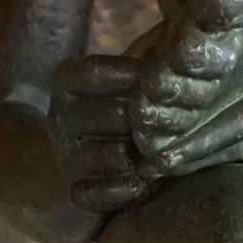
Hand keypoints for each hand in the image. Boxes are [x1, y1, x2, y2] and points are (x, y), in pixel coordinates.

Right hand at [48, 53, 155, 216]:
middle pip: (101, 115)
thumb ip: (148, 64)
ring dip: (134, 158)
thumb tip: (181, 49)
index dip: (127, 76)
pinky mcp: (75, 190)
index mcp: (69, 84)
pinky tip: (141, 185)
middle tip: (171, 123)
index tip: (160, 80)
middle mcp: (61, 117)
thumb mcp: (130, 81)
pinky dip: (117, 190)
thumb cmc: (127, 110)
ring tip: (162, 157)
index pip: (91, 74)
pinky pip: (89, 194)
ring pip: (99, 155)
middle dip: (138, 121)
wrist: (92, 159)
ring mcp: (66, 156)